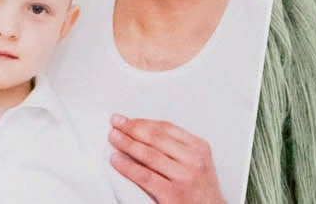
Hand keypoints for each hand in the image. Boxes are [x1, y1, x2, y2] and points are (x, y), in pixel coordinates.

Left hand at [108, 119, 225, 203]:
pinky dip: (128, 167)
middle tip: (116, 122)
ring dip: (127, 143)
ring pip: (149, 154)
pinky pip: (145, 176)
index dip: (143, 121)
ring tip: (114, 138)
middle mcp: (193, 159)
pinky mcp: (173, 195)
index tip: (128, 119)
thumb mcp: (198, 163)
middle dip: (132, 127)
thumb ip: (179, 148)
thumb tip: (145, 133)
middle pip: (156, 137)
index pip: (166, 128)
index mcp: (199, 147)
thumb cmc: (201, 192)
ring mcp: (184, 177)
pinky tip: (117, 160)